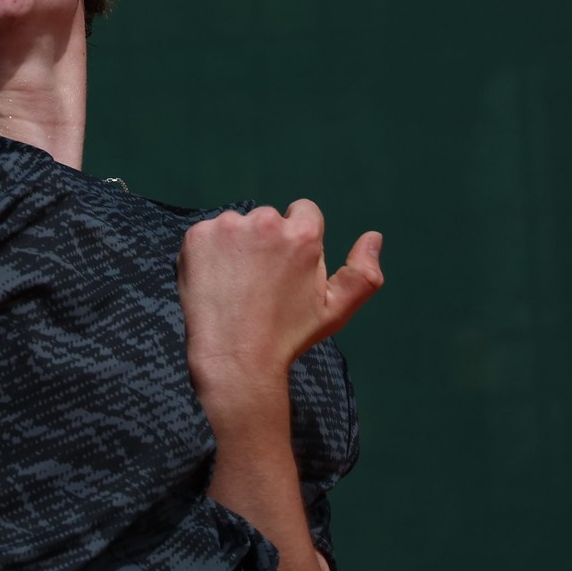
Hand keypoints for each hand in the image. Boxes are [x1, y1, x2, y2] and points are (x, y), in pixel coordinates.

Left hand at [178, 200, 382, 410]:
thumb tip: (374, 236)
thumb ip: (363, 274)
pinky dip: (210, 253)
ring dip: (238, 247)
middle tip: (261, 284)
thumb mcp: (335, 311)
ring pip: (238, 227)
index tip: (287, 268)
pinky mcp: (197, 236)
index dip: (298, 240)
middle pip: (269, 220)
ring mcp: (227, 226)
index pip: (304, 212)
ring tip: (237, 286)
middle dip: (268, 243)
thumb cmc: (288, 336)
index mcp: (303, 235)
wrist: (234, 358)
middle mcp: (265, 221)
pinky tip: (215, 283)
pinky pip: (208, 235)